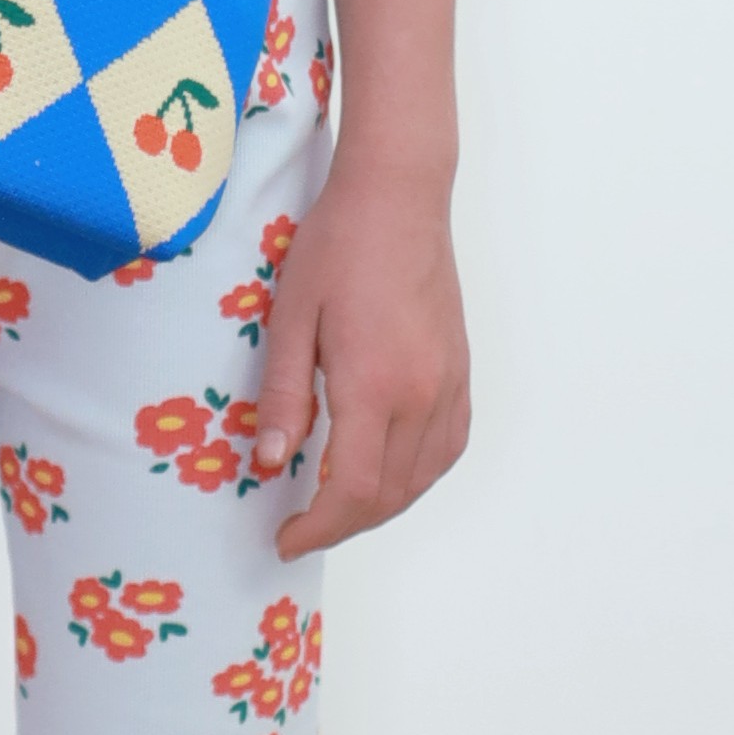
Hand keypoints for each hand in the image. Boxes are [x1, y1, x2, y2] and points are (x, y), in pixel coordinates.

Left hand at [251, 177, 471, 560]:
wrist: (398, 196)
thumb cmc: (337, 247)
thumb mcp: (290, 320)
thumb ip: (284, 396)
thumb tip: (273, 462)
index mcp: (374, 386)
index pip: (353, 491)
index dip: (318, 528)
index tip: (286, 538)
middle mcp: (421, 395)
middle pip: (388, 496)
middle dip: (342, 526)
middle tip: (302, 528)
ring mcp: (448, 385)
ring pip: (421, 480)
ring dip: (379, 508)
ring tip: (338, 508)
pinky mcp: (461, 373)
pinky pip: (446, 449)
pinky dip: (416, 477)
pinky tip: (387, 475)